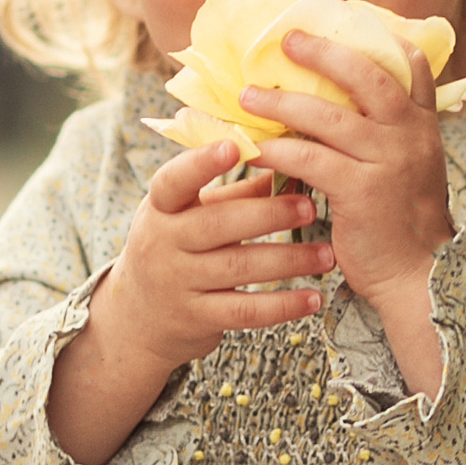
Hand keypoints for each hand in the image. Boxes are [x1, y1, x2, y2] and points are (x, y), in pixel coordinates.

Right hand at [48, 138, 331, 464]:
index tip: (235, 146)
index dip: (201, 163)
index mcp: (161, 207)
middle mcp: (163, 243)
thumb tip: (289, 158)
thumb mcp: (190, 215)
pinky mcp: (196, 318)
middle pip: (217, 224)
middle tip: (310, 206)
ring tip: (327, 255)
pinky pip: (245, 311)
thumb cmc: (176, 249)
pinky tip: (313, 299)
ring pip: (238, 268)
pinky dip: (282, 306)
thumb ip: (236, 192)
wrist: (138, 319)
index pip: (174, 180)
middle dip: (268, 214)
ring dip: (288, 261)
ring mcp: (177, 283)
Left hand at [246, 30, 456, 399]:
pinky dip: (279, 151)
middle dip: (323, 53)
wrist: (418, 277)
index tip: (347, 18)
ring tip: (248, 98)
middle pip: (366, 75)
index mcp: (423, 126)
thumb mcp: (410, 171)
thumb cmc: (403, 226)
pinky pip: (311, 159)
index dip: (380, 38)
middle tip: (288, 41)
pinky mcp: (363, 190)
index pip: (412, 66)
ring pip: (329, 116)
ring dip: (283, 103)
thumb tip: (340, 111)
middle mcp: (410, 135)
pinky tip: (256, 149)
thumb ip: (388, 138)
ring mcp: (388, 161)